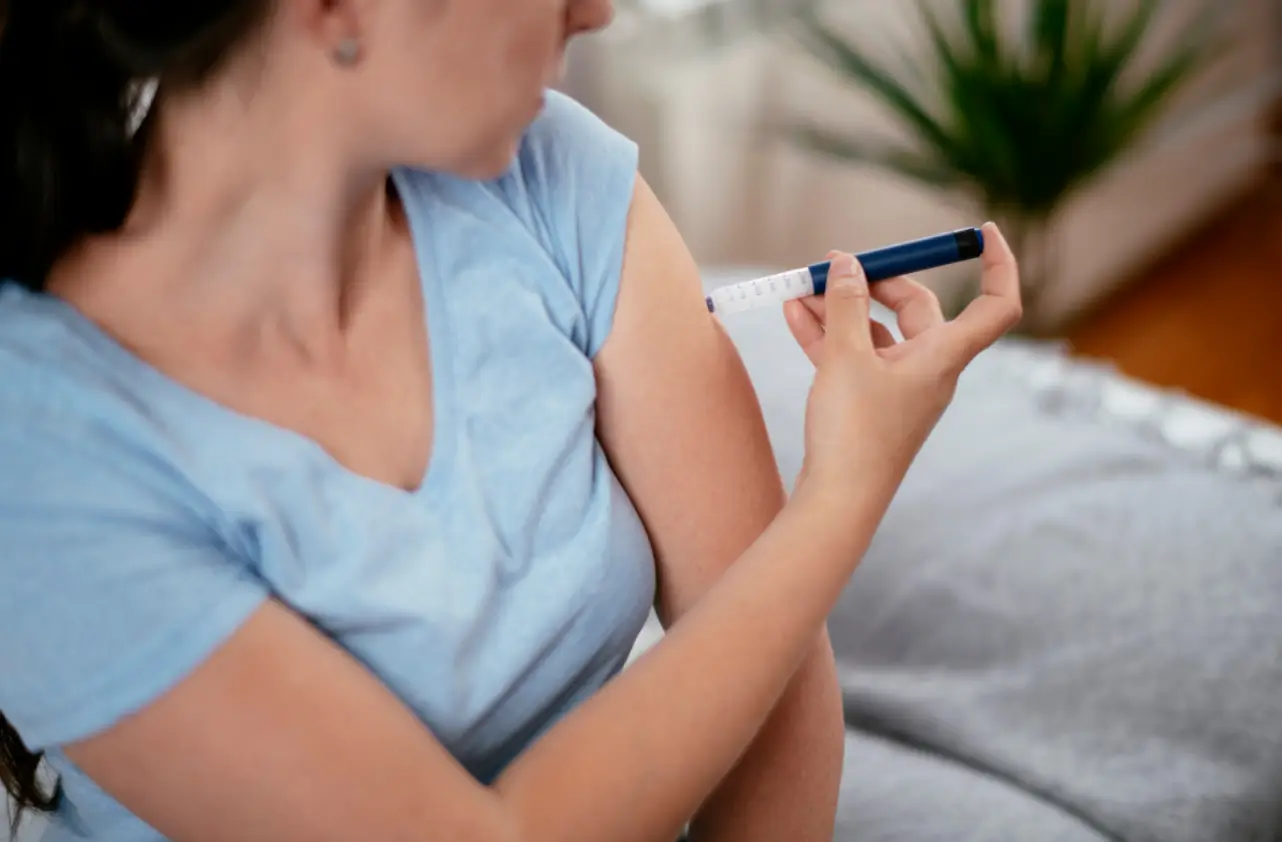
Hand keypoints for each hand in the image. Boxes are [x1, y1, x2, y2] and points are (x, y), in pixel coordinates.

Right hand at [784, 221, 1021, 502]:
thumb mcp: (845, 357)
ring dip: (839, 308)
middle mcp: (929, 369)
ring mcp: (899, 388)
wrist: (837, 501)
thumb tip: (849, 263)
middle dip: (872, 282)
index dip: (997, 264)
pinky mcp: (870, 404)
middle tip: (833, 264)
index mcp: (943, 356)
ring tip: (798, 287)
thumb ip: (847, 304)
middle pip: (914, 308)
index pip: (995, 305)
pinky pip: (854, 357)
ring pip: (875, 333)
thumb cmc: (854, 433)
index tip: (983, 230)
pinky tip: (794, 315)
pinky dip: (828, 335)